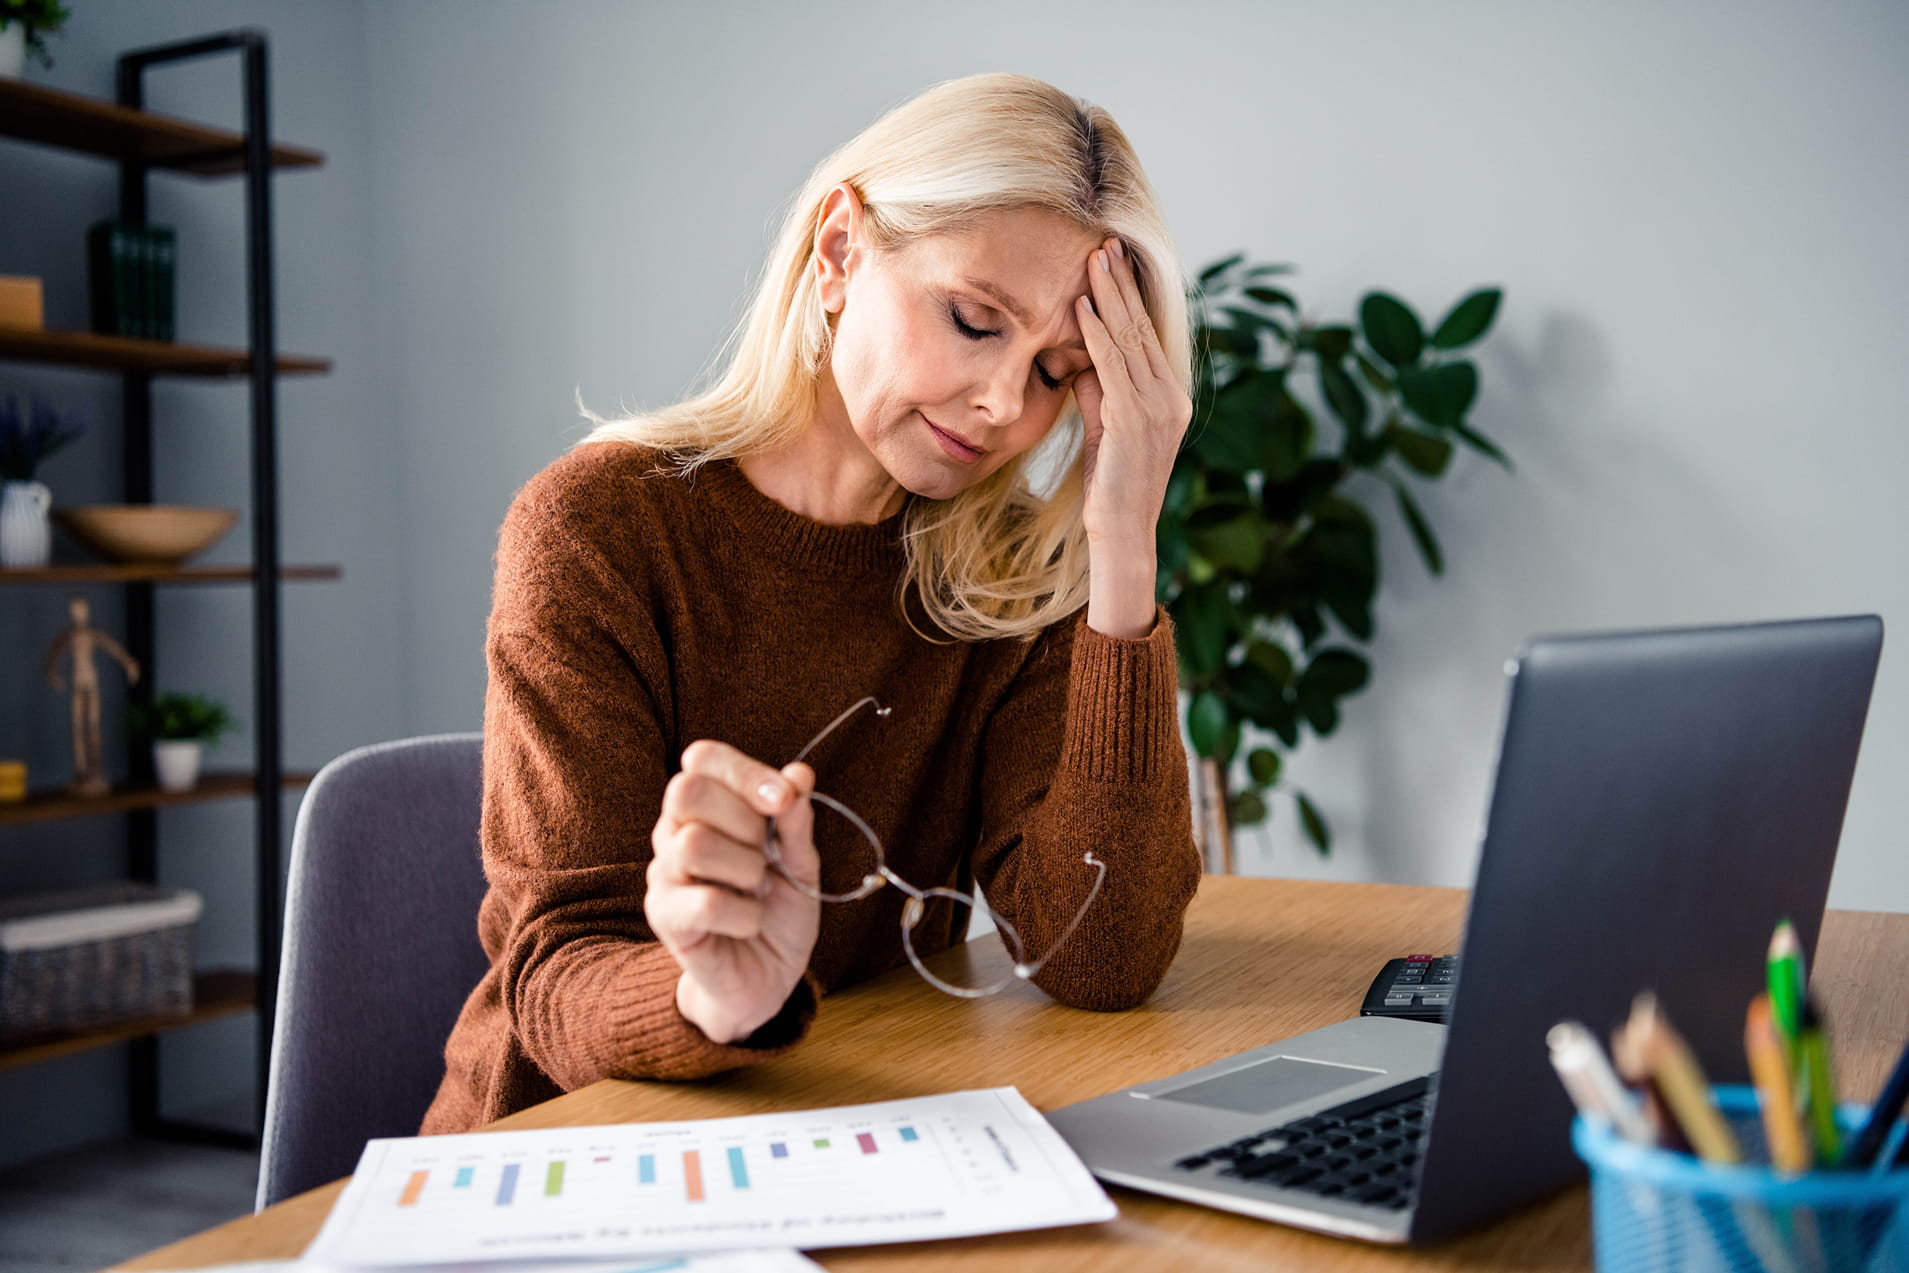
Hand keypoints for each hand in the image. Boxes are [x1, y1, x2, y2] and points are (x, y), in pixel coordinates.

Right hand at [645, 740, 819, 1043]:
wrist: (765, 976)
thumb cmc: (777, 910)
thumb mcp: (800, 862)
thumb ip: (795, 820)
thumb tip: (799, 774)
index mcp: (707, 806)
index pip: (703, 758)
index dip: (744, 771)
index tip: (783, 800)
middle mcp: (675, 832)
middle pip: (686, 790)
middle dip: (744, 819)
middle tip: (766, 854)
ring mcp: (664, 874)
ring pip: (693, 844)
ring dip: (745, 869)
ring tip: (758, 890)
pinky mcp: (664, 918)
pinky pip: (703, 902)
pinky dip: (744, 914)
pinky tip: (750, 923)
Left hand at [1073, 238, 1192, 634]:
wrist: (1121, 531)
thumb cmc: (1108, 484)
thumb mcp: (1103, 428)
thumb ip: (1098, 391)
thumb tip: (1082, 355)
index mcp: (1171, 398)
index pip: (1148, 336)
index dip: (1129, 297)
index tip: (1112, 263)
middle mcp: (1172, 397)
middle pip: (1143, 328)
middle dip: (1122, 284)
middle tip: (1105, 244)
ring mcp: (1158, 407)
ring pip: (1130, 339)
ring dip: (1109, 296)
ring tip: (1094, 260)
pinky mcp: (1135, 419)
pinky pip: (1113, 365)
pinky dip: (1095, 332)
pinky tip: (1080, 307)